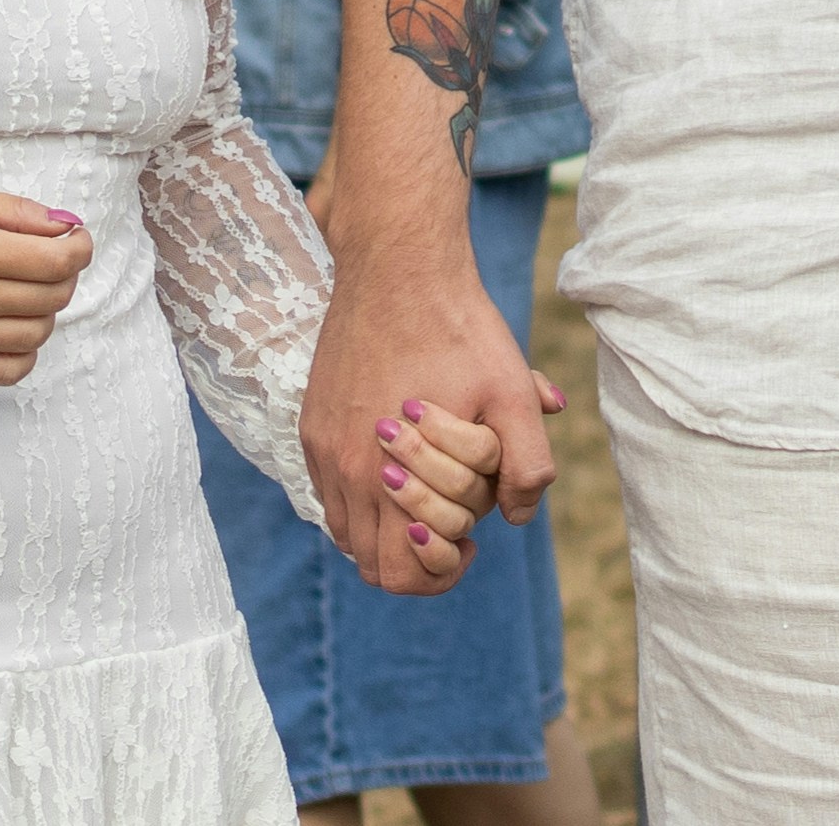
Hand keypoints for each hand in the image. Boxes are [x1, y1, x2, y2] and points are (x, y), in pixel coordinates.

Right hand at [0, 185, 97, 384]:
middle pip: (53, 297)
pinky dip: (26, 352)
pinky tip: (15, 326)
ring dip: (47, 311)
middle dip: (65, 275)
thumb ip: (18, 211)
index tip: (76, 241)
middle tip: (50, 260)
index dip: (80, 249)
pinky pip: (10, 371)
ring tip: (29, 291)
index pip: (57, 261)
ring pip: (38, 334)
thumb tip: (66, 226)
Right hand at [303, 236, 559, 595]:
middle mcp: (342, 470)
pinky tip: (402, 464)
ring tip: (430, 493)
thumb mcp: (512, 392)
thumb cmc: (460, 327)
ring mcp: (322, 446)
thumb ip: (526, 464)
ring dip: (387, 528)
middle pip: (370, 563)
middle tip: (455, 522)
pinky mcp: (312, 423)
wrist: (398, 265)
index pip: (399, 572)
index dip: (442, 570)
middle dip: (417, 556)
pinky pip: (330, 491)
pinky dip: (364, 496)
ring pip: (347, 530)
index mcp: (387, 474)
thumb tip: (517, 517)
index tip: (470, 539)